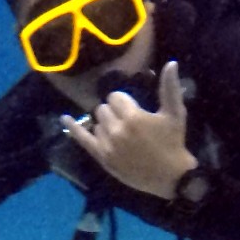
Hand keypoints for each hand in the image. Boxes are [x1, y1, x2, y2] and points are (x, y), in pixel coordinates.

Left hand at [60, 60, 197, 199]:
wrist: (170, 176)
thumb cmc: (173, 142)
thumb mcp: (175, 113)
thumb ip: (170, 88)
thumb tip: (171, 62)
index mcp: (133, 117)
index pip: (115, 97)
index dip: (123, 101)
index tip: (133, 109)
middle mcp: (117, 130)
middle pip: (104, 109)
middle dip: (114, 112)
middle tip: (128, 123)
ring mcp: (107, 145)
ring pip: (96, 123)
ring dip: (106, 124)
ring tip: (122, 134)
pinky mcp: (102, 157)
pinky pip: (82, 139)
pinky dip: (72, 128)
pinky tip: (64, 118)